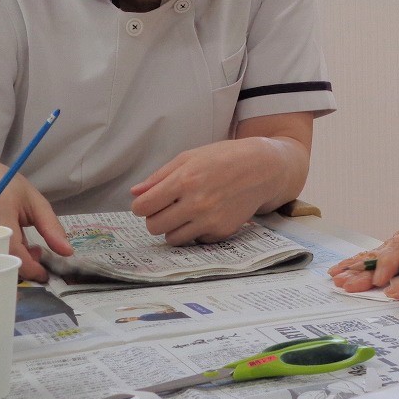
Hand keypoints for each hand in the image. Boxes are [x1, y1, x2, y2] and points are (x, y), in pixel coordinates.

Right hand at [0, 160, 70, 282]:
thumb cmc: (5, 190)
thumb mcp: (33, 201)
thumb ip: (51, 226)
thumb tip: (67, 253)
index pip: (12, 248)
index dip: (29, 267)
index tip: (42, 275)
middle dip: (16, 270)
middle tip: (32, 266)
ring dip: (5, 267)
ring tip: (21, 254)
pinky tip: (4, 254)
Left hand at [130, 138, 283, 244]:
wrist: (262, 168)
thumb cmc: (224, 158)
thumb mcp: (190, 157)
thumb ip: (160, 176)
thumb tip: (135, 193)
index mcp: (185, 180)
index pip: (143, 207)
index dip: (141, 206)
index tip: (147, 203)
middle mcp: (196, 203)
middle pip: (154, 226)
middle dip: (155, 218)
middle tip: (166, 208)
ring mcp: (210, 220)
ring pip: (171, 238)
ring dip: (173, 227)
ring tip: (185, 212)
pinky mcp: (222, 232)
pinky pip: (195, 241)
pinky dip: (195, 231)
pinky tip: (205, 215)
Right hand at [328, 215, 398, 290]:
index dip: (390, 263)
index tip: (380, 280)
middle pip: (385, 251)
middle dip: (365, 270)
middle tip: (349, 284)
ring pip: (377, 252)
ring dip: (357, 266)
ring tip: (338, 277)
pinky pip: (377, 254)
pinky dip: (359, 262)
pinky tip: (343, 268)